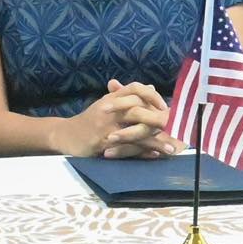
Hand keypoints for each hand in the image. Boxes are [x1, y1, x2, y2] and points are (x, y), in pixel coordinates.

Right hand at [54, 80, 180, 158]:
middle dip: (159, 119)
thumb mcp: (107, 104)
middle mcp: (110, 109)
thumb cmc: (89, 120)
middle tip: (177, 128)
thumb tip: (152, 88)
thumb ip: (128, 96)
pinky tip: (155, 155)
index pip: (135, 89)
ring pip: (135, 131)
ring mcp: (106, 126)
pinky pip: (126, 147)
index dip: (152, 96)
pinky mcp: (103, 142)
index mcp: (112, 98)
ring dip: (155, 140)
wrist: (65, 135)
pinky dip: (142, 151)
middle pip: (138, 109)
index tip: (166, 106)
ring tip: (172, 148)